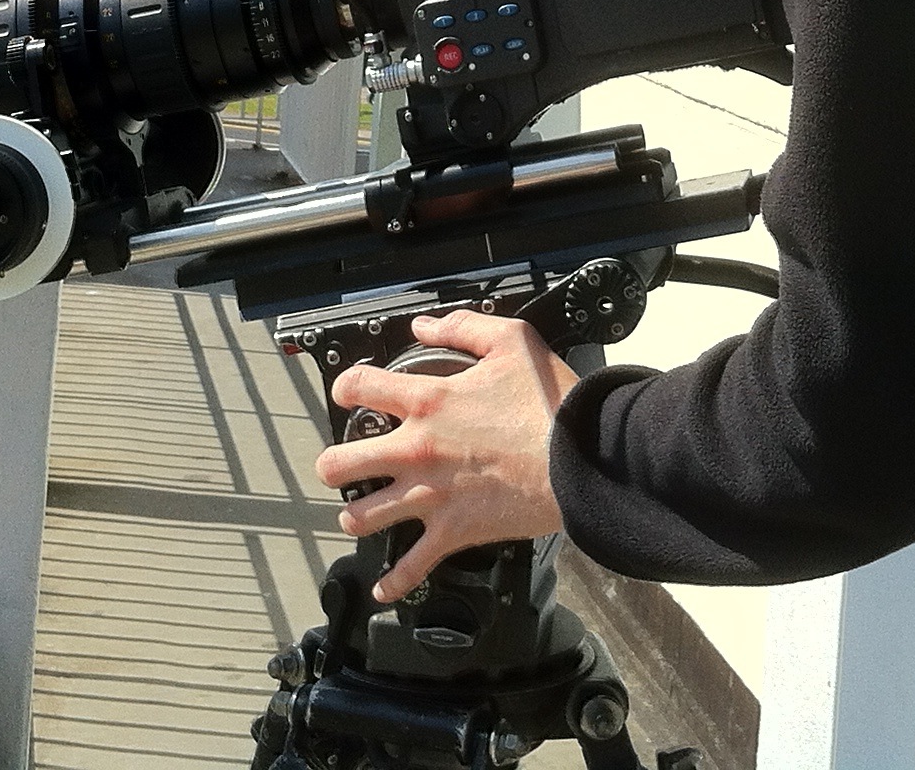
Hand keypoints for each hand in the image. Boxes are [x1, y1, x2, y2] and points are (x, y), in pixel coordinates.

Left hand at [313, 308, 580, 602]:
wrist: (580, 459)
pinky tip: (385, 587)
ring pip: (362, 516)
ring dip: (357, 515)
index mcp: (428, 400)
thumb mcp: (512, 341)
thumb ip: (464, 327)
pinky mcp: (452, 531)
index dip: (345, 387)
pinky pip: (411, 567)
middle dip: (334, 464)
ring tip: (361, 513)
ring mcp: (430, 495)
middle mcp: (417, 450)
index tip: (346, 393)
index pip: (359, 387)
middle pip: (340, 463)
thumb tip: (426, 327)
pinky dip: (395, 581)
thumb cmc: (551, 403)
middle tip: (342, 464)